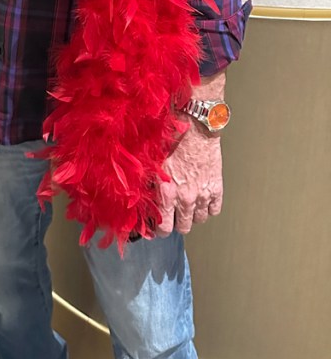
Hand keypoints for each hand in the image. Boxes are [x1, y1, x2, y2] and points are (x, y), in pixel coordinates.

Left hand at [156, 116, 222, 234]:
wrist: (195, 127)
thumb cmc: (171, 139)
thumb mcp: (153, 163)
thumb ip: (150, 183)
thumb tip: (143, 197)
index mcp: (166, 192)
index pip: (163, 227)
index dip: (160, 231)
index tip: (158, 229)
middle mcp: (185, 197)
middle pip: (183, 227)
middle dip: (176, 224)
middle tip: (173, 216)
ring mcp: (202, 194)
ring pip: (198, 220)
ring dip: (192, 215)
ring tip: (187, 206)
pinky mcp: (216, 188)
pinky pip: (214, 210)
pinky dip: (208, 208)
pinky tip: (202, 200)